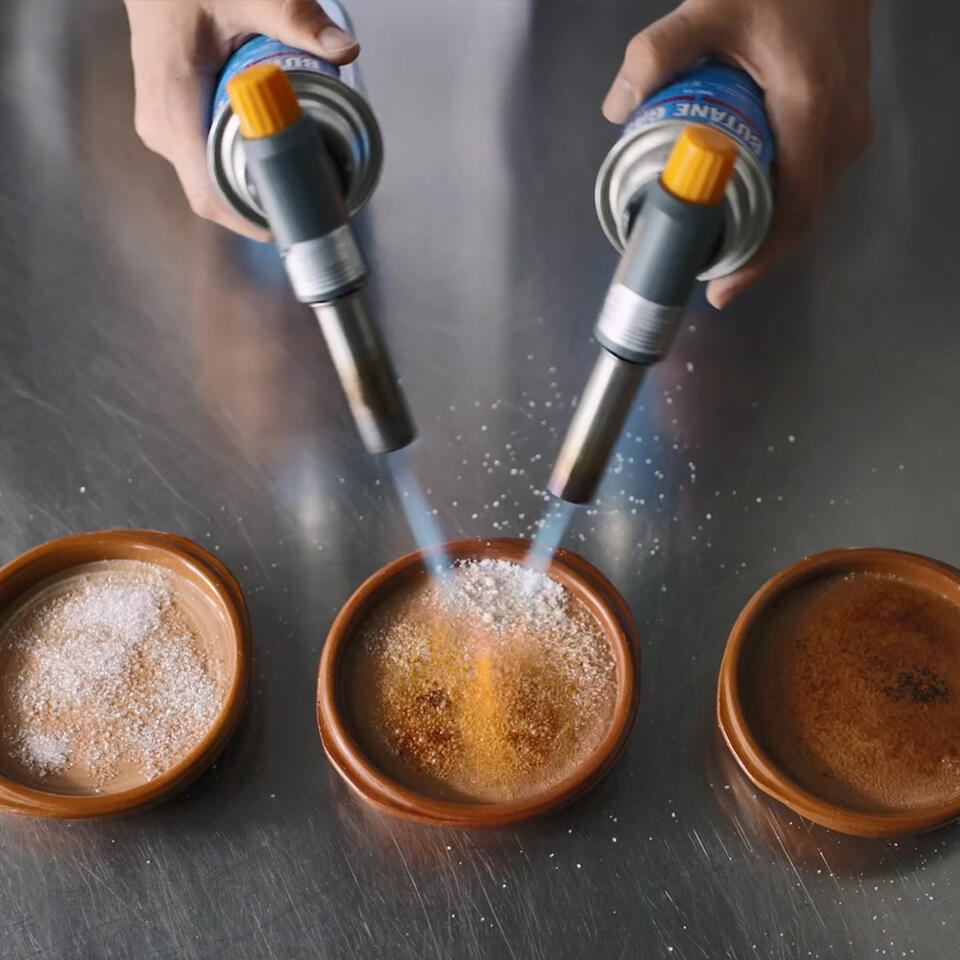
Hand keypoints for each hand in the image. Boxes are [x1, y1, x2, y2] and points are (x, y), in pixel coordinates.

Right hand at [124, 0, 359, 239]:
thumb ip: (295, 17)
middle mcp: (163, 128)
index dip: (251, 218)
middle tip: (317, 198)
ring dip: (258, 186)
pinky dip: (245, 168)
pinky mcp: (175, 127)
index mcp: (172, 105)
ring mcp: (166, 131)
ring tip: (305, 181)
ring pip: (214, 182)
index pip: (208, 191)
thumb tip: (346, 50)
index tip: (296, 221)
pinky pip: (210, 164)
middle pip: (216, 195)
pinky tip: (281, 163)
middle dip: (266, 203)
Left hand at [601, 0, 871, 307]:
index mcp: (812, 108)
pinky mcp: (843, 125)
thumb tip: (618, 108)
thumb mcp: (711, 8)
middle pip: (800, 218)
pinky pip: (809, 182)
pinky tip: (739, 207)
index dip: (757, 262)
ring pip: (806, 203)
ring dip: (763, 231)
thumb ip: (657, 54)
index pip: (792, 211)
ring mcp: (848, 129)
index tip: (722, 290)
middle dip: (752, 255)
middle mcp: (840, 128)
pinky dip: (775, 203)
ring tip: (716, 247)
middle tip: (706, 274)